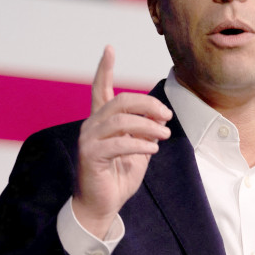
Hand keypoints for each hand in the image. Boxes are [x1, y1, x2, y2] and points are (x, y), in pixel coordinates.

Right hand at [73, 45, 171, 238]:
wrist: (101, 206)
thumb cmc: (118, 177)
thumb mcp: (138, 150)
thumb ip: (145, 131)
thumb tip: (158, 114)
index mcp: (100, 121)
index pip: (99, 88)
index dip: (104, 68)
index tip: (109, 48)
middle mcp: (91, 126)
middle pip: (119, 101)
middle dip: (147, 104)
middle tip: (166, 116)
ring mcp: (88, 140)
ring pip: (120, 120)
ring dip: (148, 126)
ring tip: (164, 134)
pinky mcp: (90, 156)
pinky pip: (119, 143)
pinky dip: (140, 144)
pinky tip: (153, 149)